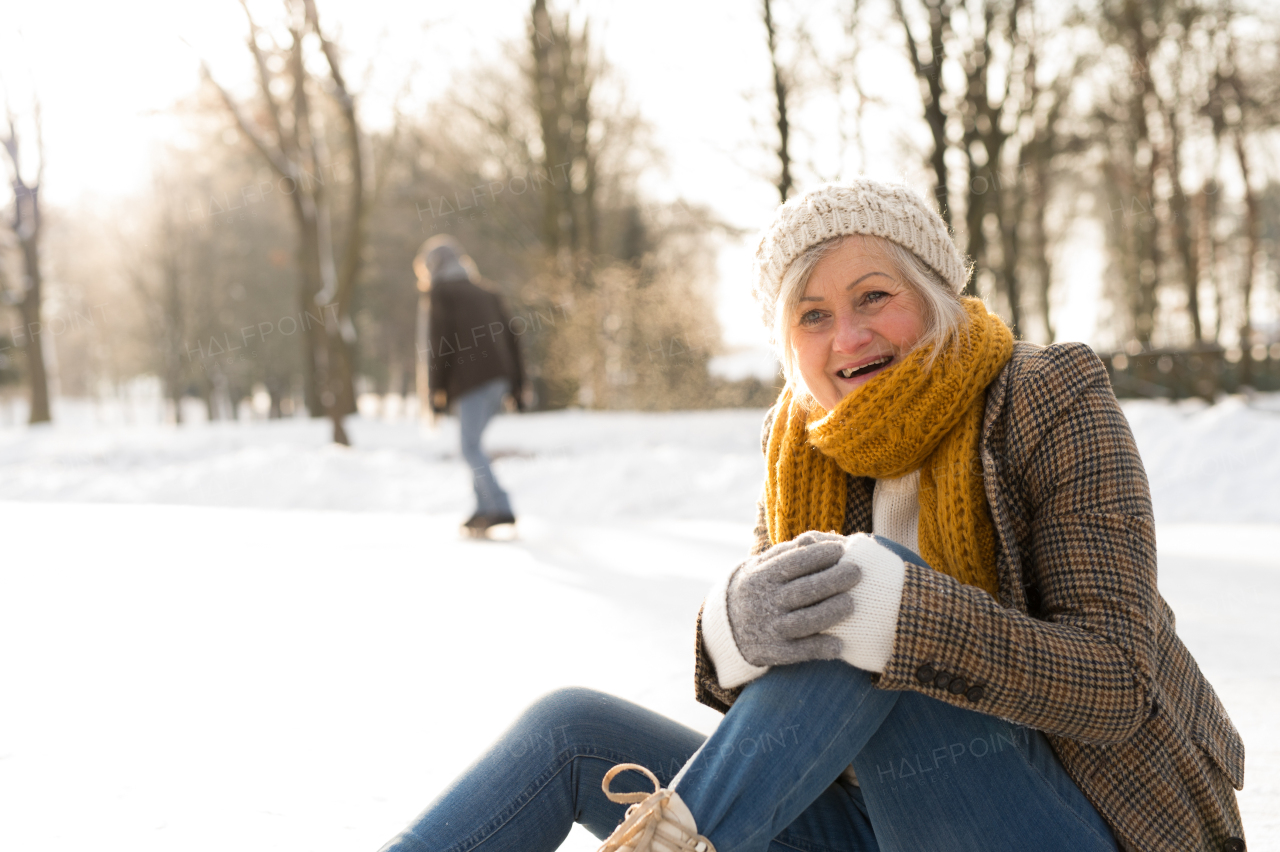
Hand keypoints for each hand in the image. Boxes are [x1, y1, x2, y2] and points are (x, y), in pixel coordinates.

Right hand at [726, 531, 860, 666]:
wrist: (727, 625)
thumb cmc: (757, 588)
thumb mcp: (761, 567)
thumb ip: (786, 553)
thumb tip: (813, 540)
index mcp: (761, 577)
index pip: (792, 563)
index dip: (818, 555)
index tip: (840, 550)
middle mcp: (765, 602)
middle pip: (803, 590)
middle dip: (833, 580)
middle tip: (856, 572)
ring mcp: (769, 628)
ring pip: (804, 621)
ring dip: (830, 613)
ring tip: (851, 603)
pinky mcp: (774, 651)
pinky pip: (799, 651)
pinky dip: (819, 648)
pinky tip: (839, 645)